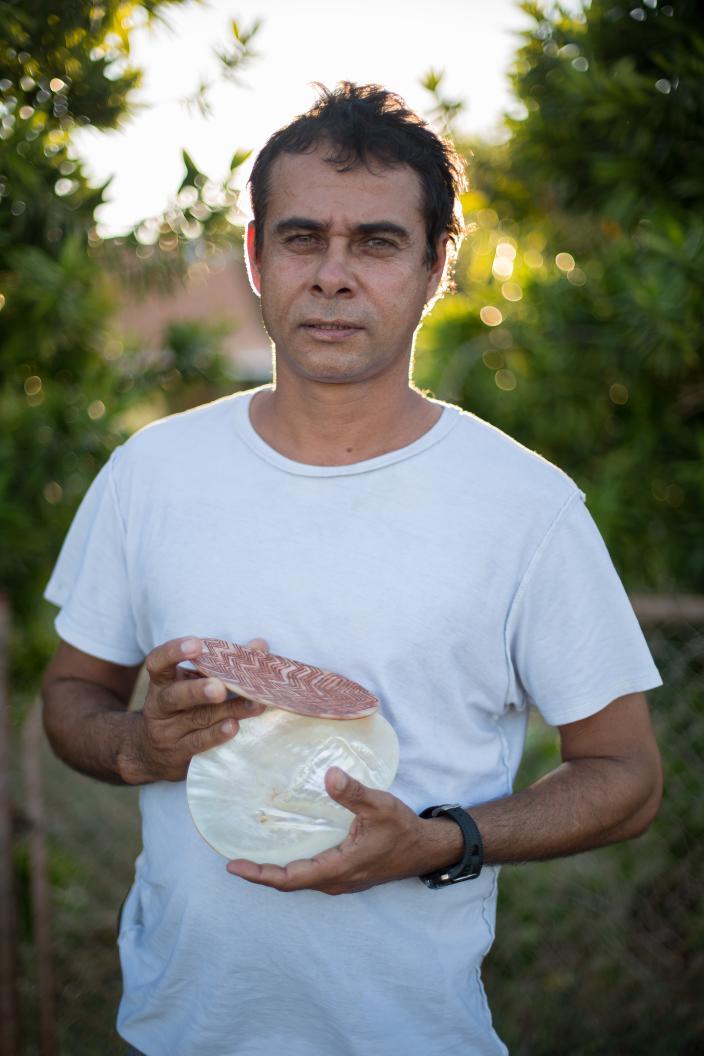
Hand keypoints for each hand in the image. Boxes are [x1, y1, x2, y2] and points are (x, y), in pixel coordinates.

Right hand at [137, 635, 267, 781]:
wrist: (150, 752)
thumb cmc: (181, 707)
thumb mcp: (191, 682)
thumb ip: (221, 664)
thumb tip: (259, 646)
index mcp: (162, 681)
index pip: (158, 662)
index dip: (173, 652)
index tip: (196, 644)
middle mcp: (160, 705)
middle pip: (176, 696)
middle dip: (199, 690)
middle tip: (220, 686)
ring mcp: (167, 731)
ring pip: (197, 719)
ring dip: (227, 711)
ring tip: (251, 704)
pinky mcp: (178, 753)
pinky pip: (198, 743)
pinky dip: (217, 735)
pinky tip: (233, 727)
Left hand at [226, 767, 449, 894]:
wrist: (425, 849)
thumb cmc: (402, 829)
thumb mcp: (380, 806)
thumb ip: (354, 793)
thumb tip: (330, 775)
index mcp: (338, 868)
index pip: (289, 878)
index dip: (260, 874)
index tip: (233, 866)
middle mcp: (335, 880)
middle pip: (289, 882)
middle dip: (261, 873)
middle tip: (233, 860)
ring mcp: (340, 879)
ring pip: (299, 880)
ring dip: (275, 871)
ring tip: (251, 855)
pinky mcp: (344, 873)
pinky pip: (310, 874)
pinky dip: (292, 866)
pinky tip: (285, 849)